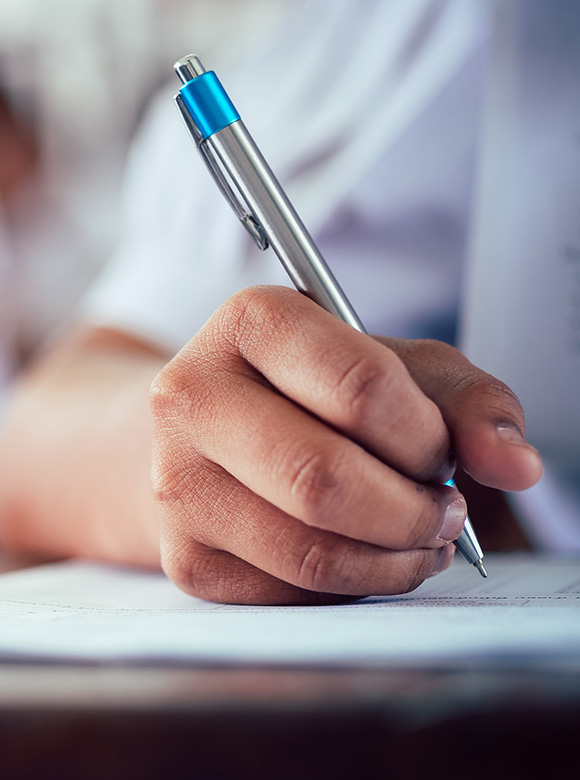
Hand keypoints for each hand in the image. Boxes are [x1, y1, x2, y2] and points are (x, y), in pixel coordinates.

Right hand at [150, 286, 540, 603]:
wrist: (212, 430)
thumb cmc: (310, 389)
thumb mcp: (393, 366)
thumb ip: (466, 400)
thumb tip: (516, 464)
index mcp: (251, 322)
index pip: (360, 388)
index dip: (425, 436)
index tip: (441, 454)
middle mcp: (191, 398)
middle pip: (324, 479)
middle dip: (413, 512)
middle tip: (446, 512)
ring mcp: (177, 483)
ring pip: (310, 551)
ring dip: (393, 558)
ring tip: (420, 538)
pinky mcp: (185, 557)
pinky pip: (292, 593)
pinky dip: (352, 584)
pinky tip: (367, 555)